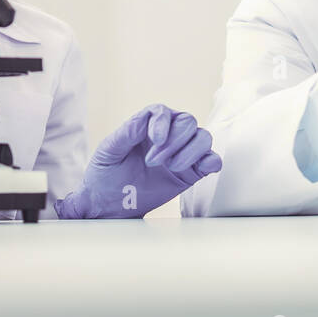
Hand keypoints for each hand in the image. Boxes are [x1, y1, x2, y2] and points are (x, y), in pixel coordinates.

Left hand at [54, 104, 221, 218]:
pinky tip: (198, 169)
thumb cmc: (106, 173)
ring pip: (203, 138)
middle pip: (187, 122)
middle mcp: (168, 135)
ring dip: (190, 151)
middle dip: (173, 142)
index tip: (156, 140)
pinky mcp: (192, 172)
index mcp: (146, 125)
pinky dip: (211, 161)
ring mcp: (182, 153)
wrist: (109, 204)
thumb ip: (126, 133)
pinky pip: (212, 160)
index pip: (162, 112)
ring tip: (172, 168)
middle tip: (152, 162)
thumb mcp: (108, 151)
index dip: (162, 123)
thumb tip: (145, 119)